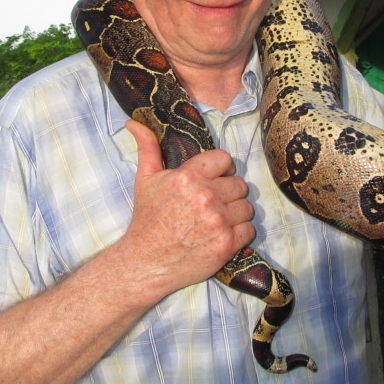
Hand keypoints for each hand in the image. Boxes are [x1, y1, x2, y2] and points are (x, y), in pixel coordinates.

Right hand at [118, 120, 255, 297]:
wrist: (145, 262)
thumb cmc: (146, 219)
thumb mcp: (145, 180)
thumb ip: (147, 148)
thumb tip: (134, 122)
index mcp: (189, 177)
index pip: (225, 160)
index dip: (220, 170)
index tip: (211, 181)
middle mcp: (207, 196)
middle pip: (240, 184)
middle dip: (229, 193)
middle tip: (214, 204)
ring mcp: (218, 221)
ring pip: (247, 207)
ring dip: (236, 213)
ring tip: (218, 220)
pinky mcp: (227, 244)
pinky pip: (249, 229)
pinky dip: (240, 233)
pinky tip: (222, 235)